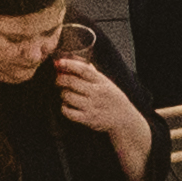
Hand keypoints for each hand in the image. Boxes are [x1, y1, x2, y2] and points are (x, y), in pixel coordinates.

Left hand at [56, 45, 150, 170]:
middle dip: (60, 79)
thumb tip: (74, 61)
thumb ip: (92, 73)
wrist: (123, 118)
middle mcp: (96, 93)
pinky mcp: (87, 119)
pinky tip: (67, 105)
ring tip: (65, 93)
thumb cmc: (112, 97)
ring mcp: (92, 106)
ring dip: (63, 93)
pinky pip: (68, 112)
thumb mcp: (106, 82)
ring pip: (67, 96)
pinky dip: (64, 108)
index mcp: (101, 81)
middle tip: (58, 79)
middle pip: (72, 82)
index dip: (69, 64)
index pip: (83, 70)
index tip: (58, 62)